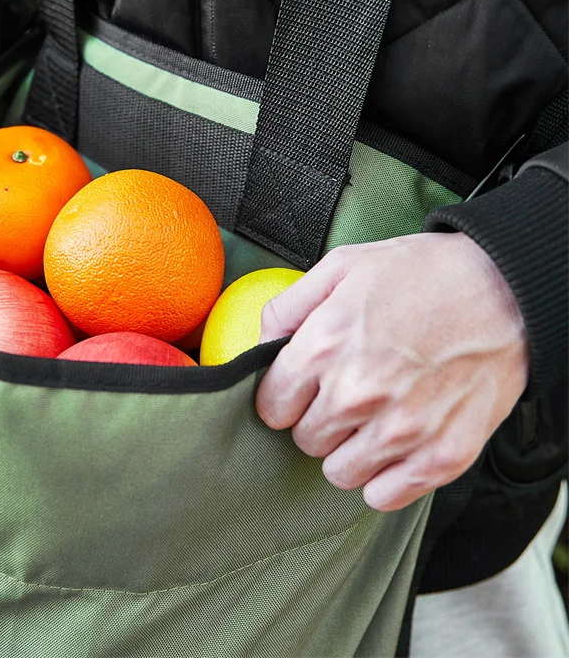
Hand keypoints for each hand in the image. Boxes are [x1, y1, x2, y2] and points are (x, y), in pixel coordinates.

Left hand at [256, 232, 528, 510]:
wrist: (504, 290)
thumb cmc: (420, 274)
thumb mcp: (341, 267)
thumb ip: (287, 308)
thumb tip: (258, 346)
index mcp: (324, 347)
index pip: (271, 408)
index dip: (284, 398)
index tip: (301, 390)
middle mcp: (357, 395)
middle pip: (304, 440)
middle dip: (316, 419)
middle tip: (344, 395)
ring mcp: (401, 431)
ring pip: (339, 472)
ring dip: (348, 449)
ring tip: (372, 418)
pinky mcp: (441, 457)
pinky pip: (384, 496)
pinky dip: (384, 477)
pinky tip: (395, 444)